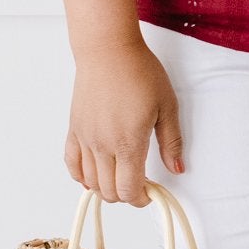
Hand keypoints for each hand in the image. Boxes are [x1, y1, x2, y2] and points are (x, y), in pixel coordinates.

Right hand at [65, 38, 184, 206]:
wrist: (108, 50)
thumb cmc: (139, 72)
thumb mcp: (167, 106)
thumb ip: (171, 142)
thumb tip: (177, 169)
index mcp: (129, 142)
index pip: (129, 189)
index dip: (141, 198)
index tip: (150, 192)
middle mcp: (103, 145)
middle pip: (109, 191)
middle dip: (126, 195)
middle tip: (140, 184)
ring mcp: (86, 138)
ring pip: (90, 182)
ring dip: (106, 188)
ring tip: (120, 177)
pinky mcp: (74, 129)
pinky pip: (71, 163)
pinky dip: (81, 176)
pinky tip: (92, 175)